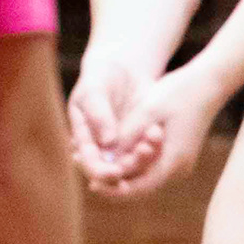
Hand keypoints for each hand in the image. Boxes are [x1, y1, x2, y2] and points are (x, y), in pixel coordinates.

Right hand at [66, 51, 157, 180]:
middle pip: (113, 172)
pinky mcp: (140, 142)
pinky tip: (160, 138)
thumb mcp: (94, 91)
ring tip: (152, 146)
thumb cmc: (100, 78)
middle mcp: (102, 151)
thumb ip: (98, 114)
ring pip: (133, 165)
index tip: (116, 172)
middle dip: (128, 168)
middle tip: (142, 156)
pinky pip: (149, 153)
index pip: (90, 165)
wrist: (123, 70)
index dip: (101, 172)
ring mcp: (122, 148)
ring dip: (144, 160)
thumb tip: (107, 143)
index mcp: (83, 142)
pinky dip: (155, 148)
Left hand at [77, 63, 224, 198]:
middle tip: (87, 174)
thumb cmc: (179, 93)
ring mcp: (178, 163)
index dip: (114, 189)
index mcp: (173, 162)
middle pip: (140, 187)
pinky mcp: (176, 155)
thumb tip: (103, 159)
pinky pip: (150, 167)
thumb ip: (126, 136)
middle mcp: (178, 169)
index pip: (139, 188)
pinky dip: (131, 163)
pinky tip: (112, 154)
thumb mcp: (147, 111)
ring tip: (93, 162)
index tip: (92, 183)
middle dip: (113, 182)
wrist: (209, 82)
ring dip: (121, 173)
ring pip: (144, 177)